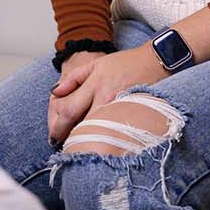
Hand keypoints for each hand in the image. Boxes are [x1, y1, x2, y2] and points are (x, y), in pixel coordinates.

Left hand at [48, 45, 165, 144]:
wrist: (156, 61)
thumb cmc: (125, 63)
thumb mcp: (96, 64)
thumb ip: (73, 78)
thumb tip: (54, 92)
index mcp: (94, 85)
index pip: (70, 111)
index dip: (59, 127)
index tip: (53, 138)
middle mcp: (106, 97)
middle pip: (84, 125)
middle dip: (73, 139)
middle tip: (66, 148)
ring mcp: (121, 107)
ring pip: (100, 130)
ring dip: (90, 140)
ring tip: (82, 148)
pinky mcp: (135, 114)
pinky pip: (117, 130)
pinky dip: (108, 137)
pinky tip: (104, 143)